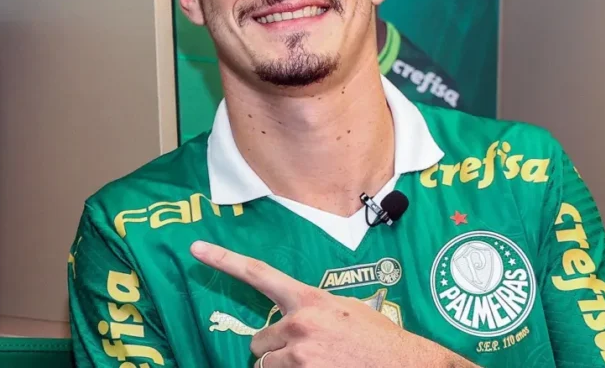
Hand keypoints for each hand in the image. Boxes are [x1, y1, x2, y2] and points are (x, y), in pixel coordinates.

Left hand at [190, 241, 477, 367]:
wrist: (409, 367)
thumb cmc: (380, 342)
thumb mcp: (347, 311)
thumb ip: (312, 309)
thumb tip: (289, 318)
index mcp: (309, 299)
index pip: (258, 273)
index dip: (223, 260)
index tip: (195, 248)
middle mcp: (298, 324)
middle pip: (258, 341)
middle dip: (275, 351)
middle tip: (307, 355)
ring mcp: (299, 355)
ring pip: (266, 366)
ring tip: (319, 365)